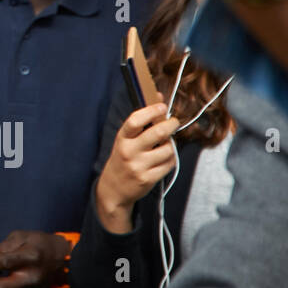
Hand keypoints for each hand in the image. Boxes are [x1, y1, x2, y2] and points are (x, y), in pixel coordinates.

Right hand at [94, 103, 178, 233]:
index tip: (162, 105)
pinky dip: (171, 159)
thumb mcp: (124, 140)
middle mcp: (129, 151)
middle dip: (170, 125)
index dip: (151, 110)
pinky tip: (165, 158)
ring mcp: (139, 166)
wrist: (113, 189)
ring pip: (167, 149)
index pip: (135, 120)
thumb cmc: (122, 159)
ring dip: (171, 145)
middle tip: (173, 122)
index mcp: (122, 139)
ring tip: (166, 145)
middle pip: (157, 133)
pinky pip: (169, 164)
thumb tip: (158, 97)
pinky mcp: (148, 179)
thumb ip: (140, 122)